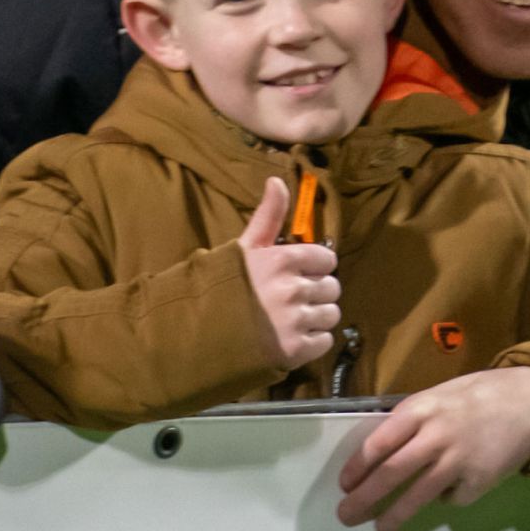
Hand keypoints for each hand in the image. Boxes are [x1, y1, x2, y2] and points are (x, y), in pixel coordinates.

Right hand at [240, 176, 340, 368]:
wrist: (197, 334)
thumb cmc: (223, 286)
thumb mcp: (245, 246)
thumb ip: (268, 214)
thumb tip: (276, 179)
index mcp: (283, 260)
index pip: (327, 260)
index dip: (315, 267)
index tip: (299, 274)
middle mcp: (292, 289)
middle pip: (332, 288)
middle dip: (316, 293)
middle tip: (292, 299)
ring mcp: (294, 321)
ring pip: (331, 315)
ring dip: (317, 317)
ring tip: (292, 319)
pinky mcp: (294, 350)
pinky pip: (324, 341)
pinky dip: (313, 341)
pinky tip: (291, 337)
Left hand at [337, 367, 529, 530]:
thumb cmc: (479, 394)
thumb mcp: (440, 395)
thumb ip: (414, 419)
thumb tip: (384, 448)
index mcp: (422, 408)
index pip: (379, 442)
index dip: (358, 466)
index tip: (345, 483)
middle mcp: (437, 435)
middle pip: (393, 473)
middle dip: (365, 498)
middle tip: (346, 515)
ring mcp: (458, 462)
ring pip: (418, 495)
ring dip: (394, 515)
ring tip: (379, 529)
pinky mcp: (478, 482)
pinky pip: (451, 498)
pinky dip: (443, 500)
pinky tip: (443, 495)